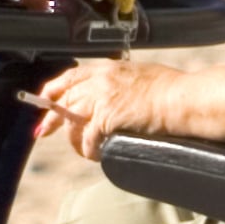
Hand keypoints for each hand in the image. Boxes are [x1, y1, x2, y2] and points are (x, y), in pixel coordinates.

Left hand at [30, 59, 179, 158]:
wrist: (182, 99)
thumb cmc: (171, 89)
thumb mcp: (139, 75)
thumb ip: (120, 82)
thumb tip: (113, 96)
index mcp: (107, 68)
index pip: (70, 76)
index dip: (53, 90)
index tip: (44, 100)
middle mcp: (99, 80)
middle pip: (64, 99)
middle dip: (51, 119)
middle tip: (42, 132)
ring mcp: (101, 98)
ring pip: (71, 121)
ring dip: (74, 139)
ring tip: (84, 150)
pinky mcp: (106, 117)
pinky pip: (88, 138)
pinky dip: (90, 150)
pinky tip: (97, 155)